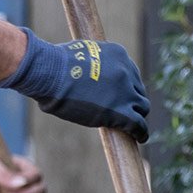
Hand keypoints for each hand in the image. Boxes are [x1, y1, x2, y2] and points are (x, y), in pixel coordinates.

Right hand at [0, 30, 149, 141]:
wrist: (50, 74)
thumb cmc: (53, 67)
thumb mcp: (80, 56)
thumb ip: (90, 65)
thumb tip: (83, 78)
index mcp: (118, 54)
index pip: (129, 73)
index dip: (125, 87)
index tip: (120, 96)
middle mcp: (126, 71)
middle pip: (137, 90)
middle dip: (132, 100)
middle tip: (125, 111)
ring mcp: (126, 92)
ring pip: (142, 107)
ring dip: (137, 115)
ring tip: (133, 127)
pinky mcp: (121, 112)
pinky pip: (139, 125)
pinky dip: (140, 132)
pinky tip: (139, 138)